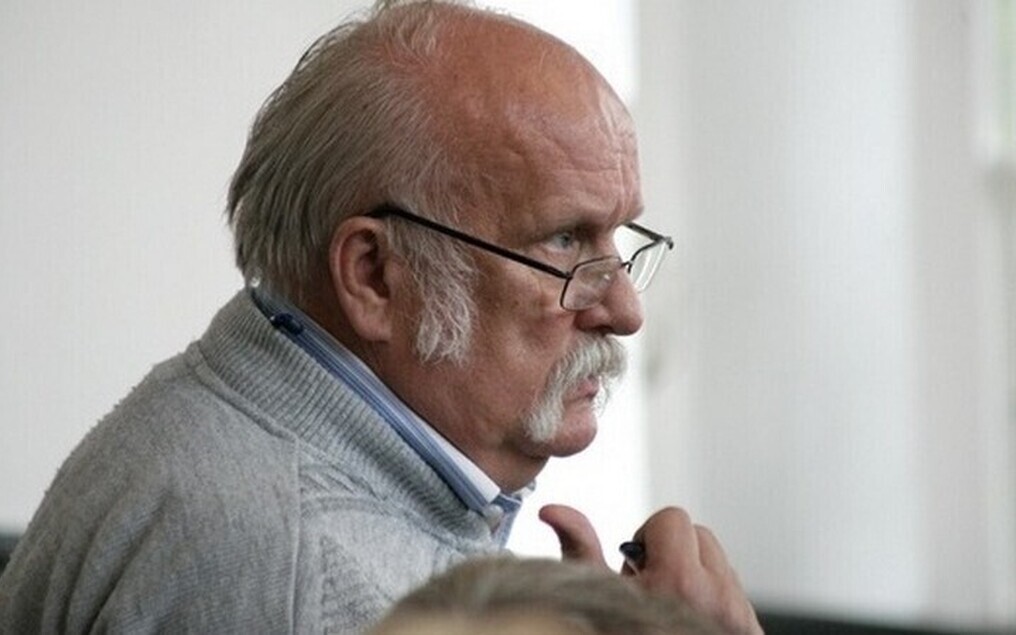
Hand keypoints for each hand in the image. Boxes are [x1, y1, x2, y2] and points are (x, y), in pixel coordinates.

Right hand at [539, 504, 762, 634]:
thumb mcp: (598, 599)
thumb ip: (581, 549)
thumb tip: (555, 512)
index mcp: (679, 582)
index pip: (672, 518)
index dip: (648, 537)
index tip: (638, 567)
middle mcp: (717, 596)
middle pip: (699, 533)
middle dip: (672, 551)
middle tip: (651, 585)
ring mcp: (739, 614)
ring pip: (717, 562)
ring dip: (694, 573)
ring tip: (668, 605)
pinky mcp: (751, 629)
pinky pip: (733, 591)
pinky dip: (712, 597)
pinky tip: (687, 620)